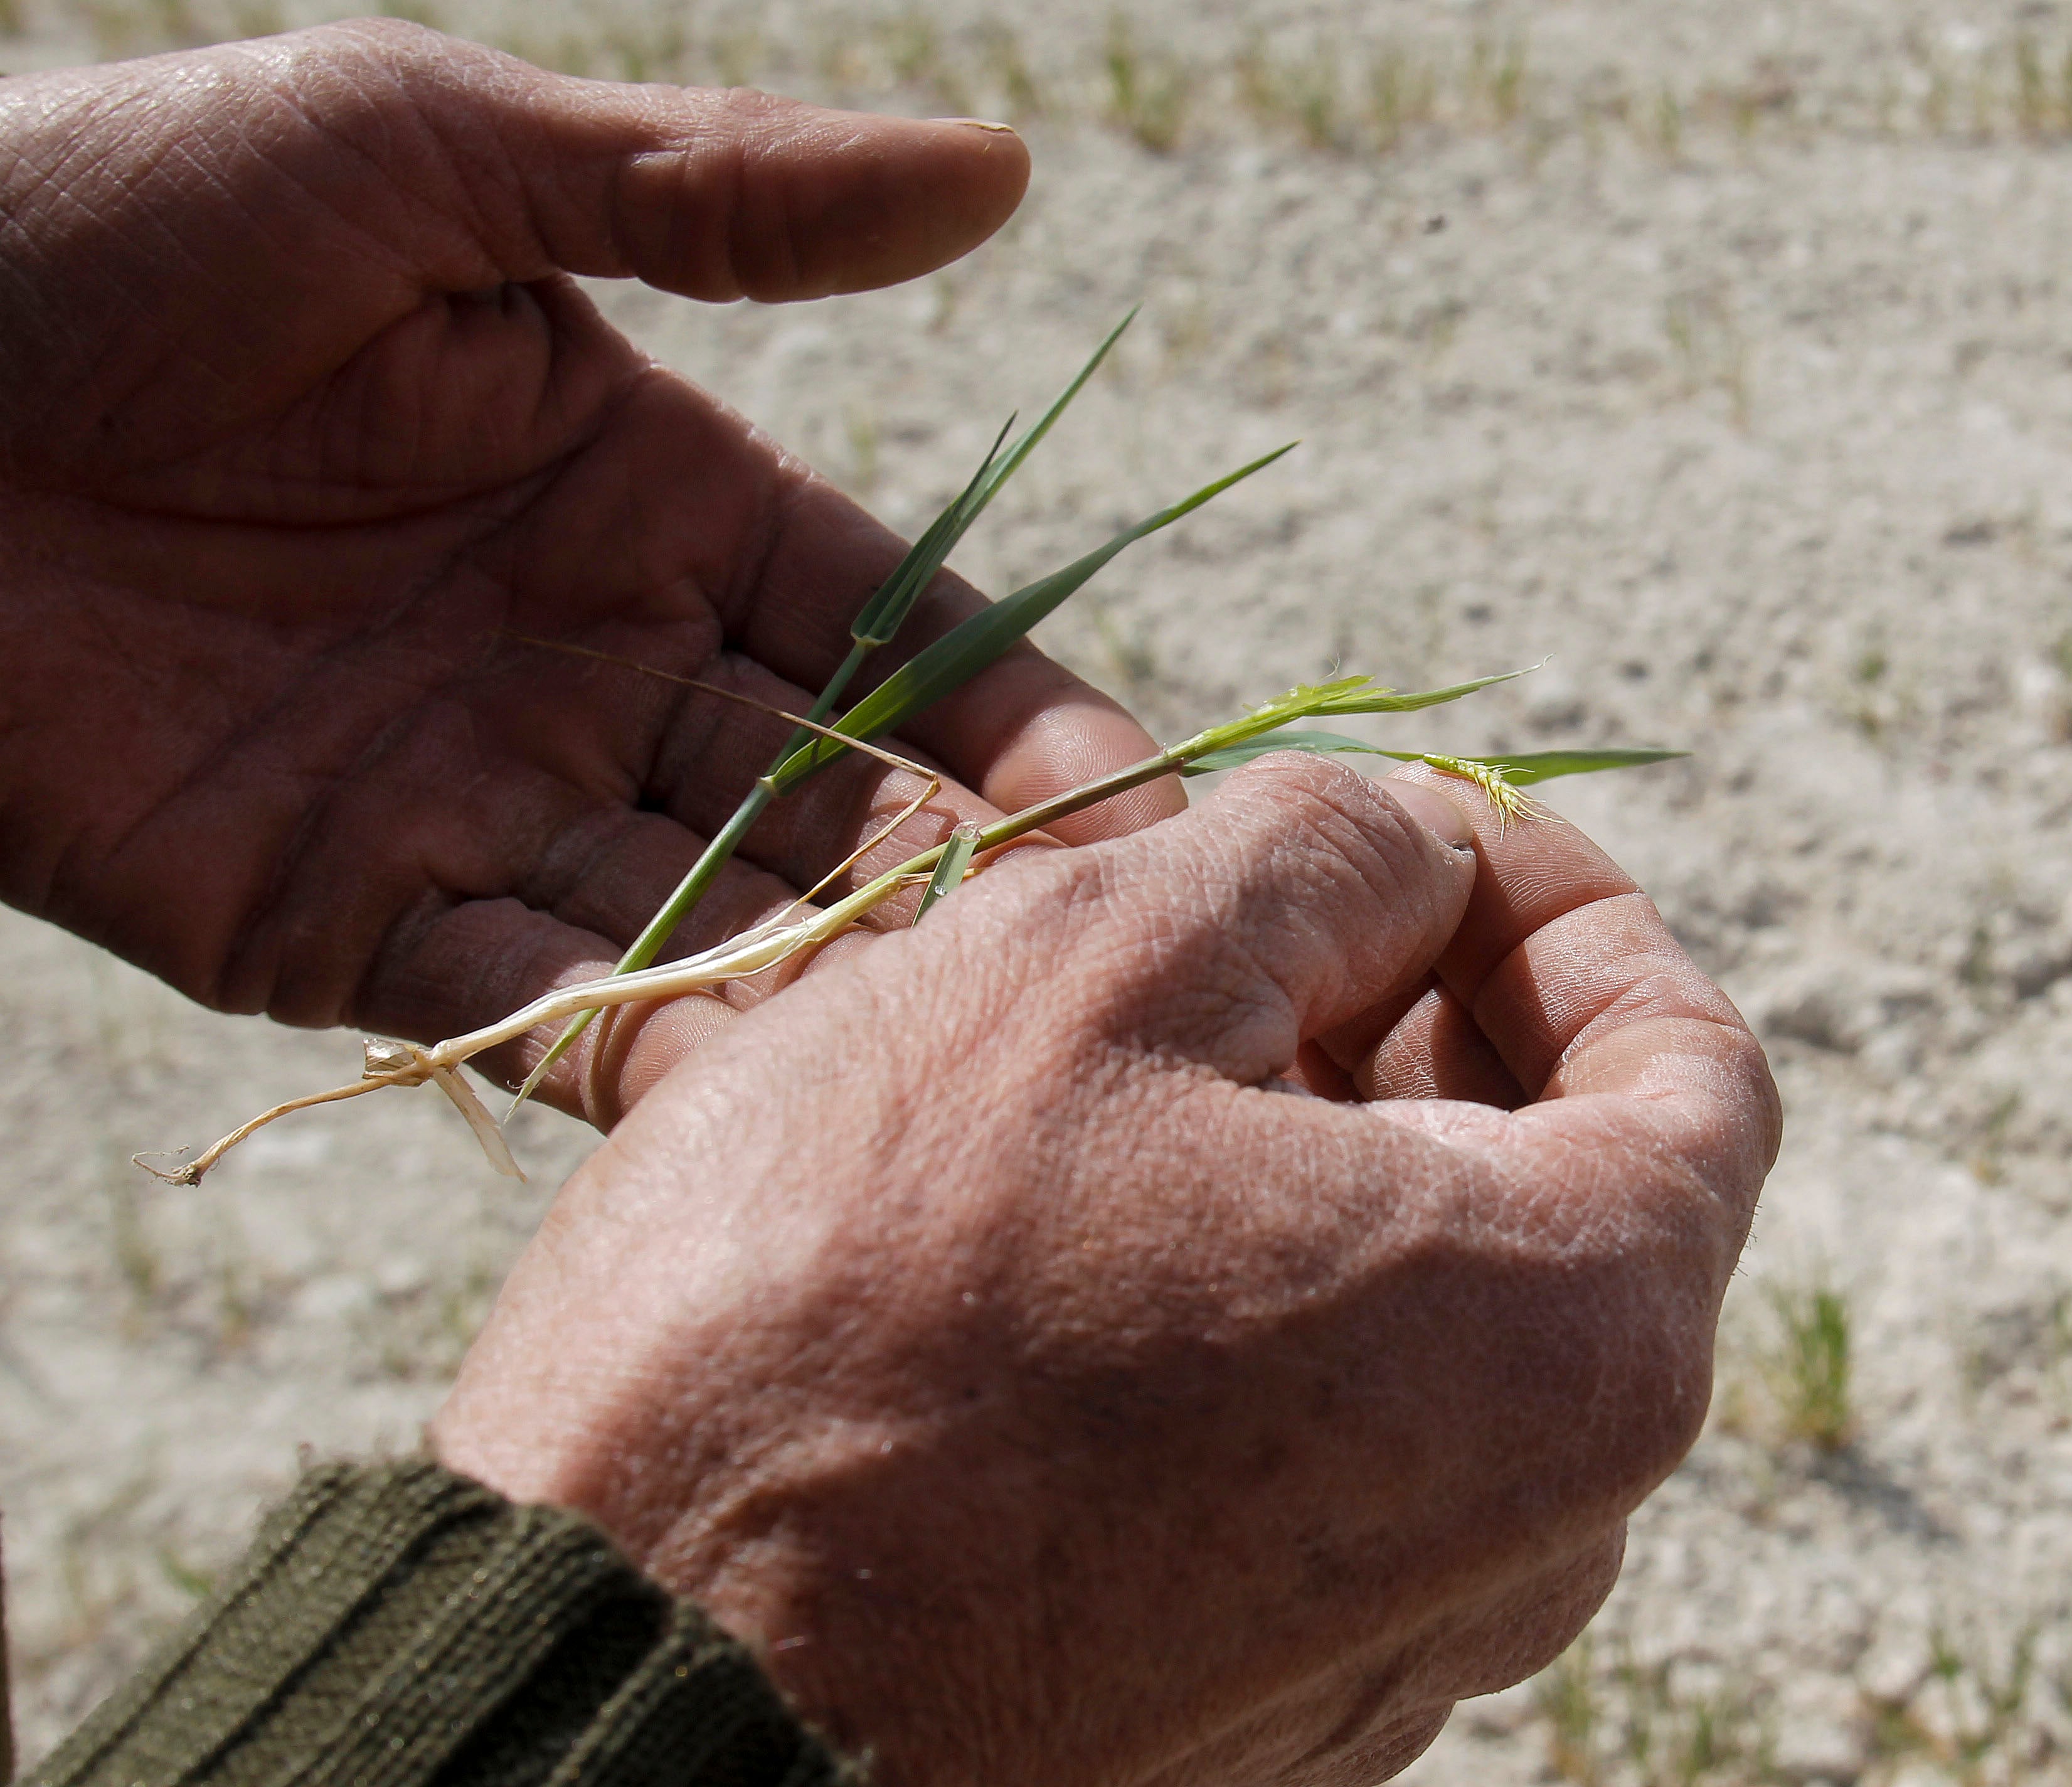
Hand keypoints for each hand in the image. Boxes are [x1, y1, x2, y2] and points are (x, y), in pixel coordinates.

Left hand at [0, 24, 1180, 1123]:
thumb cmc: (113, 221)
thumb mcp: (436, 158)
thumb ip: (718, 199)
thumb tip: (1002, 167)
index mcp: (652, 496)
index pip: (896, 632)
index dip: (1024, 723)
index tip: (1147, 817)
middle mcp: (597, 662)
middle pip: (832, 800)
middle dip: (959, 889)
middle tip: (1098, 984)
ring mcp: (482, 801)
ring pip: (710, 923)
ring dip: (829, 996)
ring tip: (958, 1072)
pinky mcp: (345, 923)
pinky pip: (527, 1004)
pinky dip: (639, 1057)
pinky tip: (757, 1115)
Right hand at [433, 756, 1780, 1786]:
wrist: (630, 1701)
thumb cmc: (856, 1301)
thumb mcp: (1097, 962)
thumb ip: (1323, 859)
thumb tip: (1417, 861)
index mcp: (1575, 1341)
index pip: (1693, 1070)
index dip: (1568, 907)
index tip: (1438, 828)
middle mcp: (1541, 1534)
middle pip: (1563, 1200)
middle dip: (1433, 1017)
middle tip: (1262, 908)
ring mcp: (1397, 1647)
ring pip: (1427, 1324)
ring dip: (1324, 1151)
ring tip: (1145, 1043)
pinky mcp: (1255, 1713)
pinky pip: (1322, 1451)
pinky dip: (1258, 1299)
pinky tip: (1085, 1223)